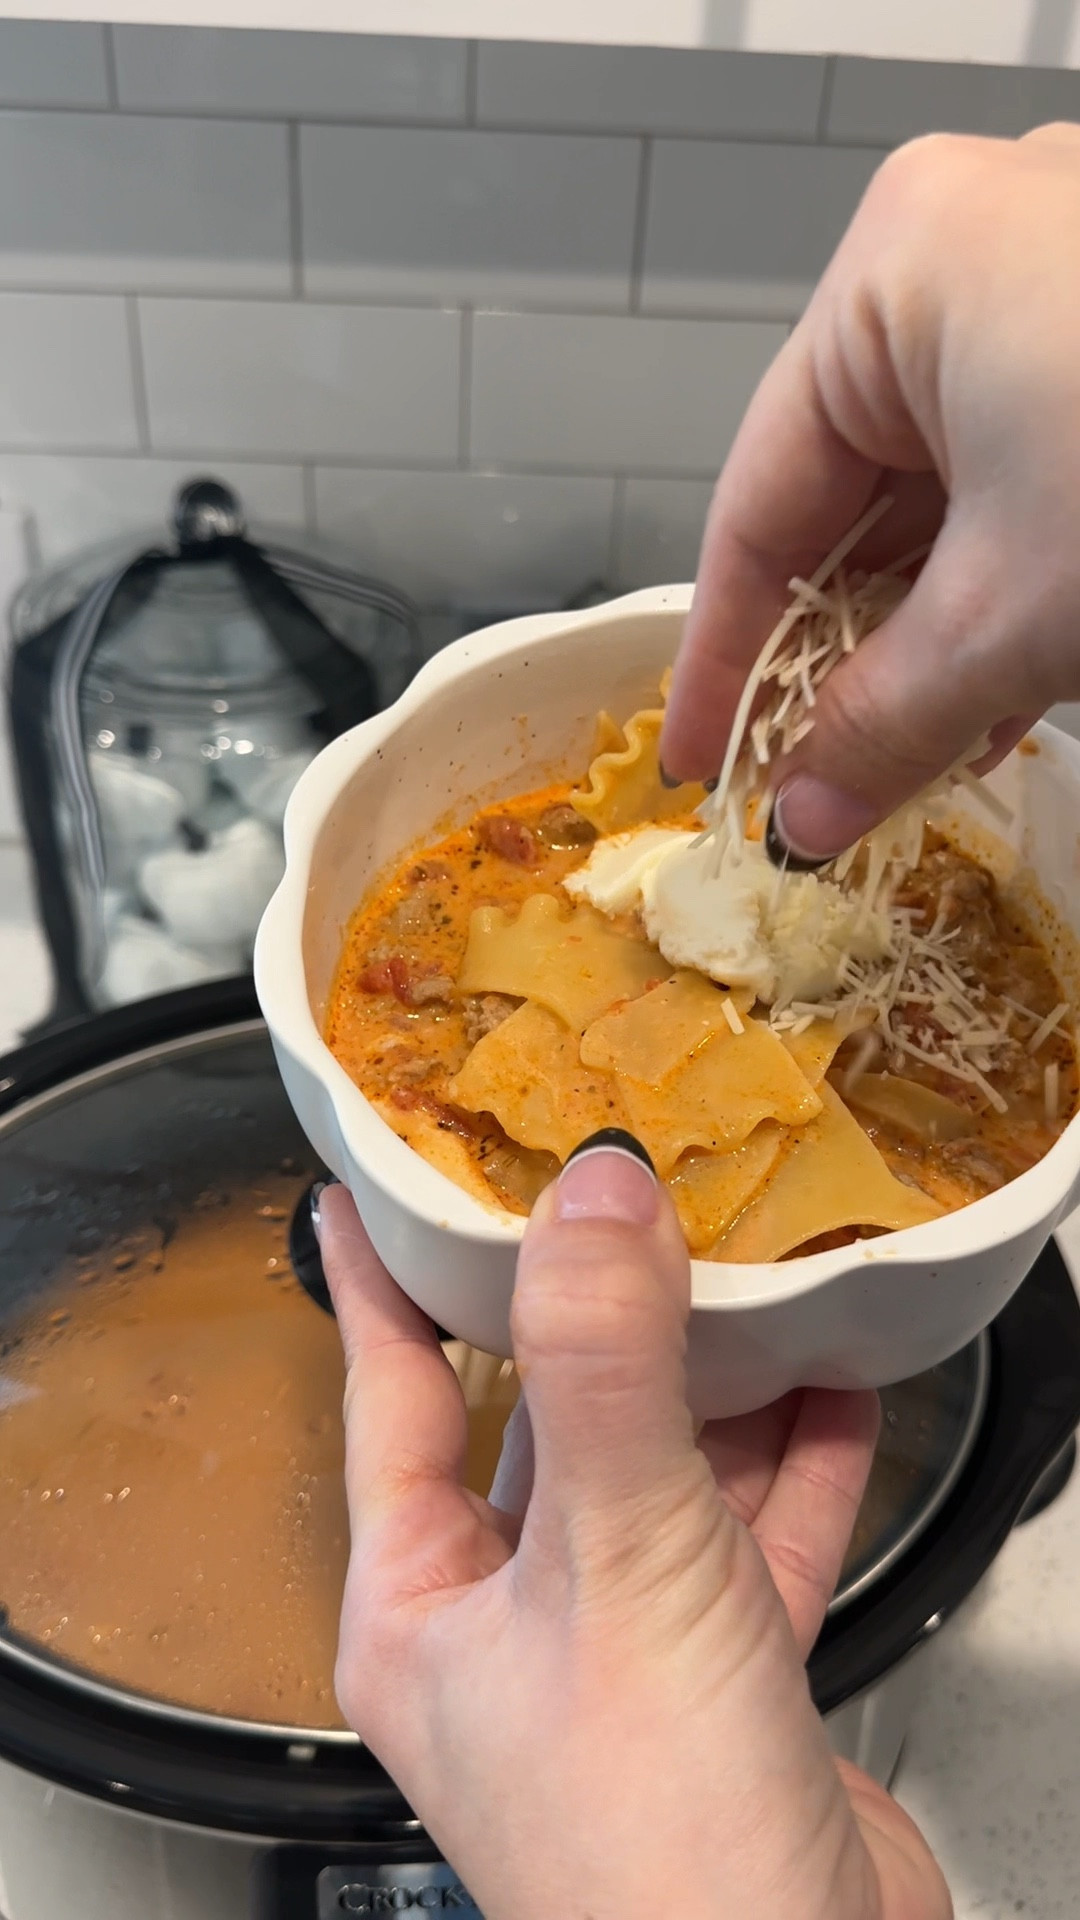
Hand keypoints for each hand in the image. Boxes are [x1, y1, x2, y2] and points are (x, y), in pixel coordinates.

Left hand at [318, 1145, 950, 1919]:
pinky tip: (833, 1384)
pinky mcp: (731, 1676)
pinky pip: (757, 1532)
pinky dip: (796, 1457)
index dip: (385, 1277)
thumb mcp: (612, 1559)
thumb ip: (601, 1366)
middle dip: (583, 1310)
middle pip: (540, 1417)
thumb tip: (592, 1195)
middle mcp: (515, 1621)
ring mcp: (627, 1648)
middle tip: (607, 1197)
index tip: (382, 1184)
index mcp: (424, 1601)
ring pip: (659, 1468)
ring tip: (740, 1265)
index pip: (388, 1391)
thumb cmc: (651, 1853)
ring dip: (708, 1376)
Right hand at [661, 124, 1079, 860]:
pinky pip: (1017, 484)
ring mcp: (1058, 289)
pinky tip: (986, 707)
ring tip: (897, 766)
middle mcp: (967, 252)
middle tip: (805, 784)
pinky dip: (997, 597)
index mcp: (900, 269)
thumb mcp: (1015, 619)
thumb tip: (802, 817)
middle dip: (834, 660)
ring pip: (940, 498)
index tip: (704, 762)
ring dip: (919, 646)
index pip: (759, 497)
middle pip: (848, 497)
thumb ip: (883, 723)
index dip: (725, 655)